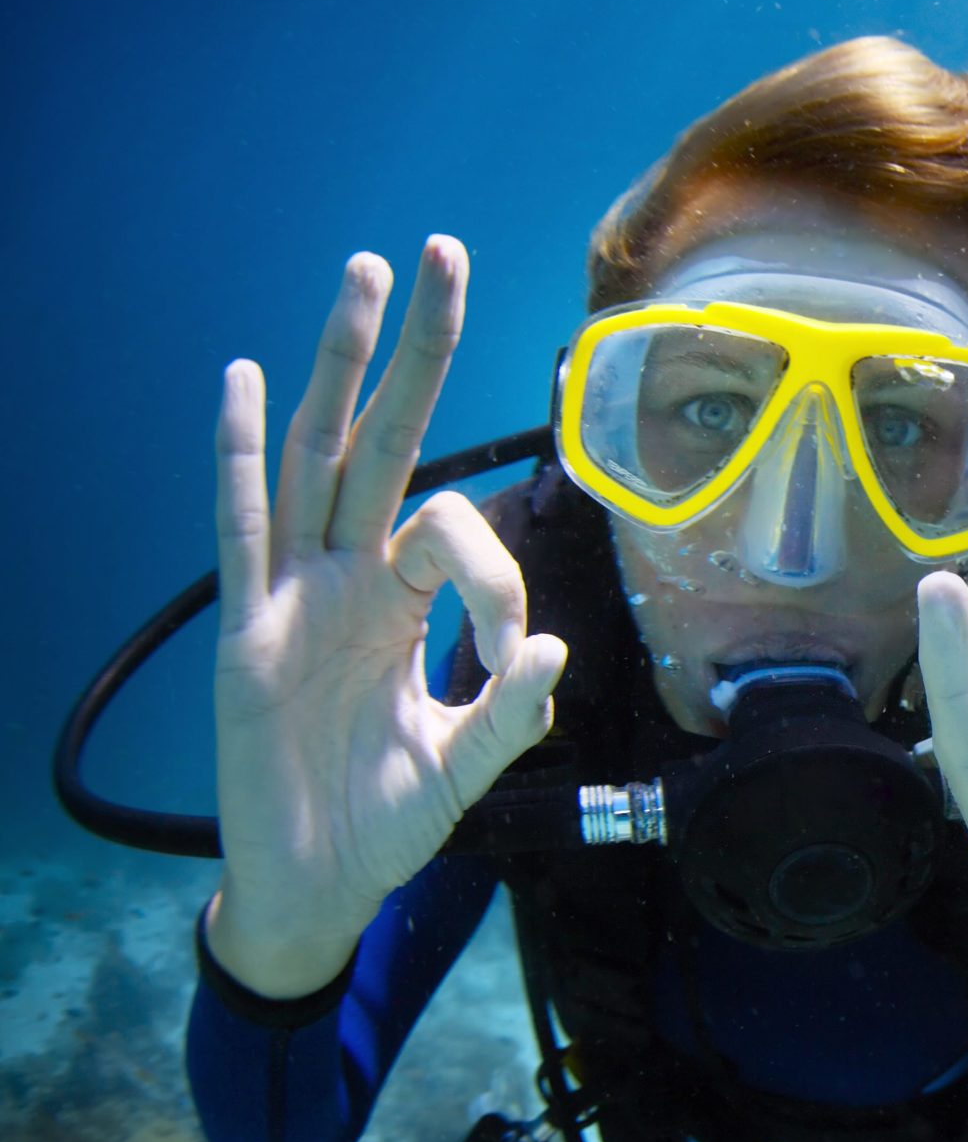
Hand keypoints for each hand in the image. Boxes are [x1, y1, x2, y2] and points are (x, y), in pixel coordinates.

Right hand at [207, 239, 565, 997]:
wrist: (317, 889)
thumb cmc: (389, 822)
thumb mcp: (467, 767)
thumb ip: (508, 712)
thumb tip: (552, 647)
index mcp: (406, 602)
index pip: (455, 532)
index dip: (494, 573)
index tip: (508, 649)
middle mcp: (349, 579)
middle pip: (384, 439)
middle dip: (418, 352)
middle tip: (444, 252)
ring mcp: (293, 597)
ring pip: (316, 457)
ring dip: (340, 368)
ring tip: (363, 277)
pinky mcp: (245, 633)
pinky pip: (242, 531)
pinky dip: (241, 457)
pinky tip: (243, 381)